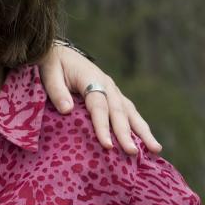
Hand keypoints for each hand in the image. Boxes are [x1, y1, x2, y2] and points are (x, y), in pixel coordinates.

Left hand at [39, 45, 161, 154]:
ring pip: (130, 112)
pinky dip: (139, 127)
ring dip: (143, 132)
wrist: (59, 51)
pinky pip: (129, 112)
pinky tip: (147, 142)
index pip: (99, 105)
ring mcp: (113, 90)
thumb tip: (66, 110)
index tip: (107, 145)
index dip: (102, 126)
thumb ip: (56, 90)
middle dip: (126, 134)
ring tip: (156, 150)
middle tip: (132, 153)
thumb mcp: (49, 72)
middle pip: (118, 111)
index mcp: (91, 78)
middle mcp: (107, 84)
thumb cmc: (52, 63)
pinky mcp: (114, 96)